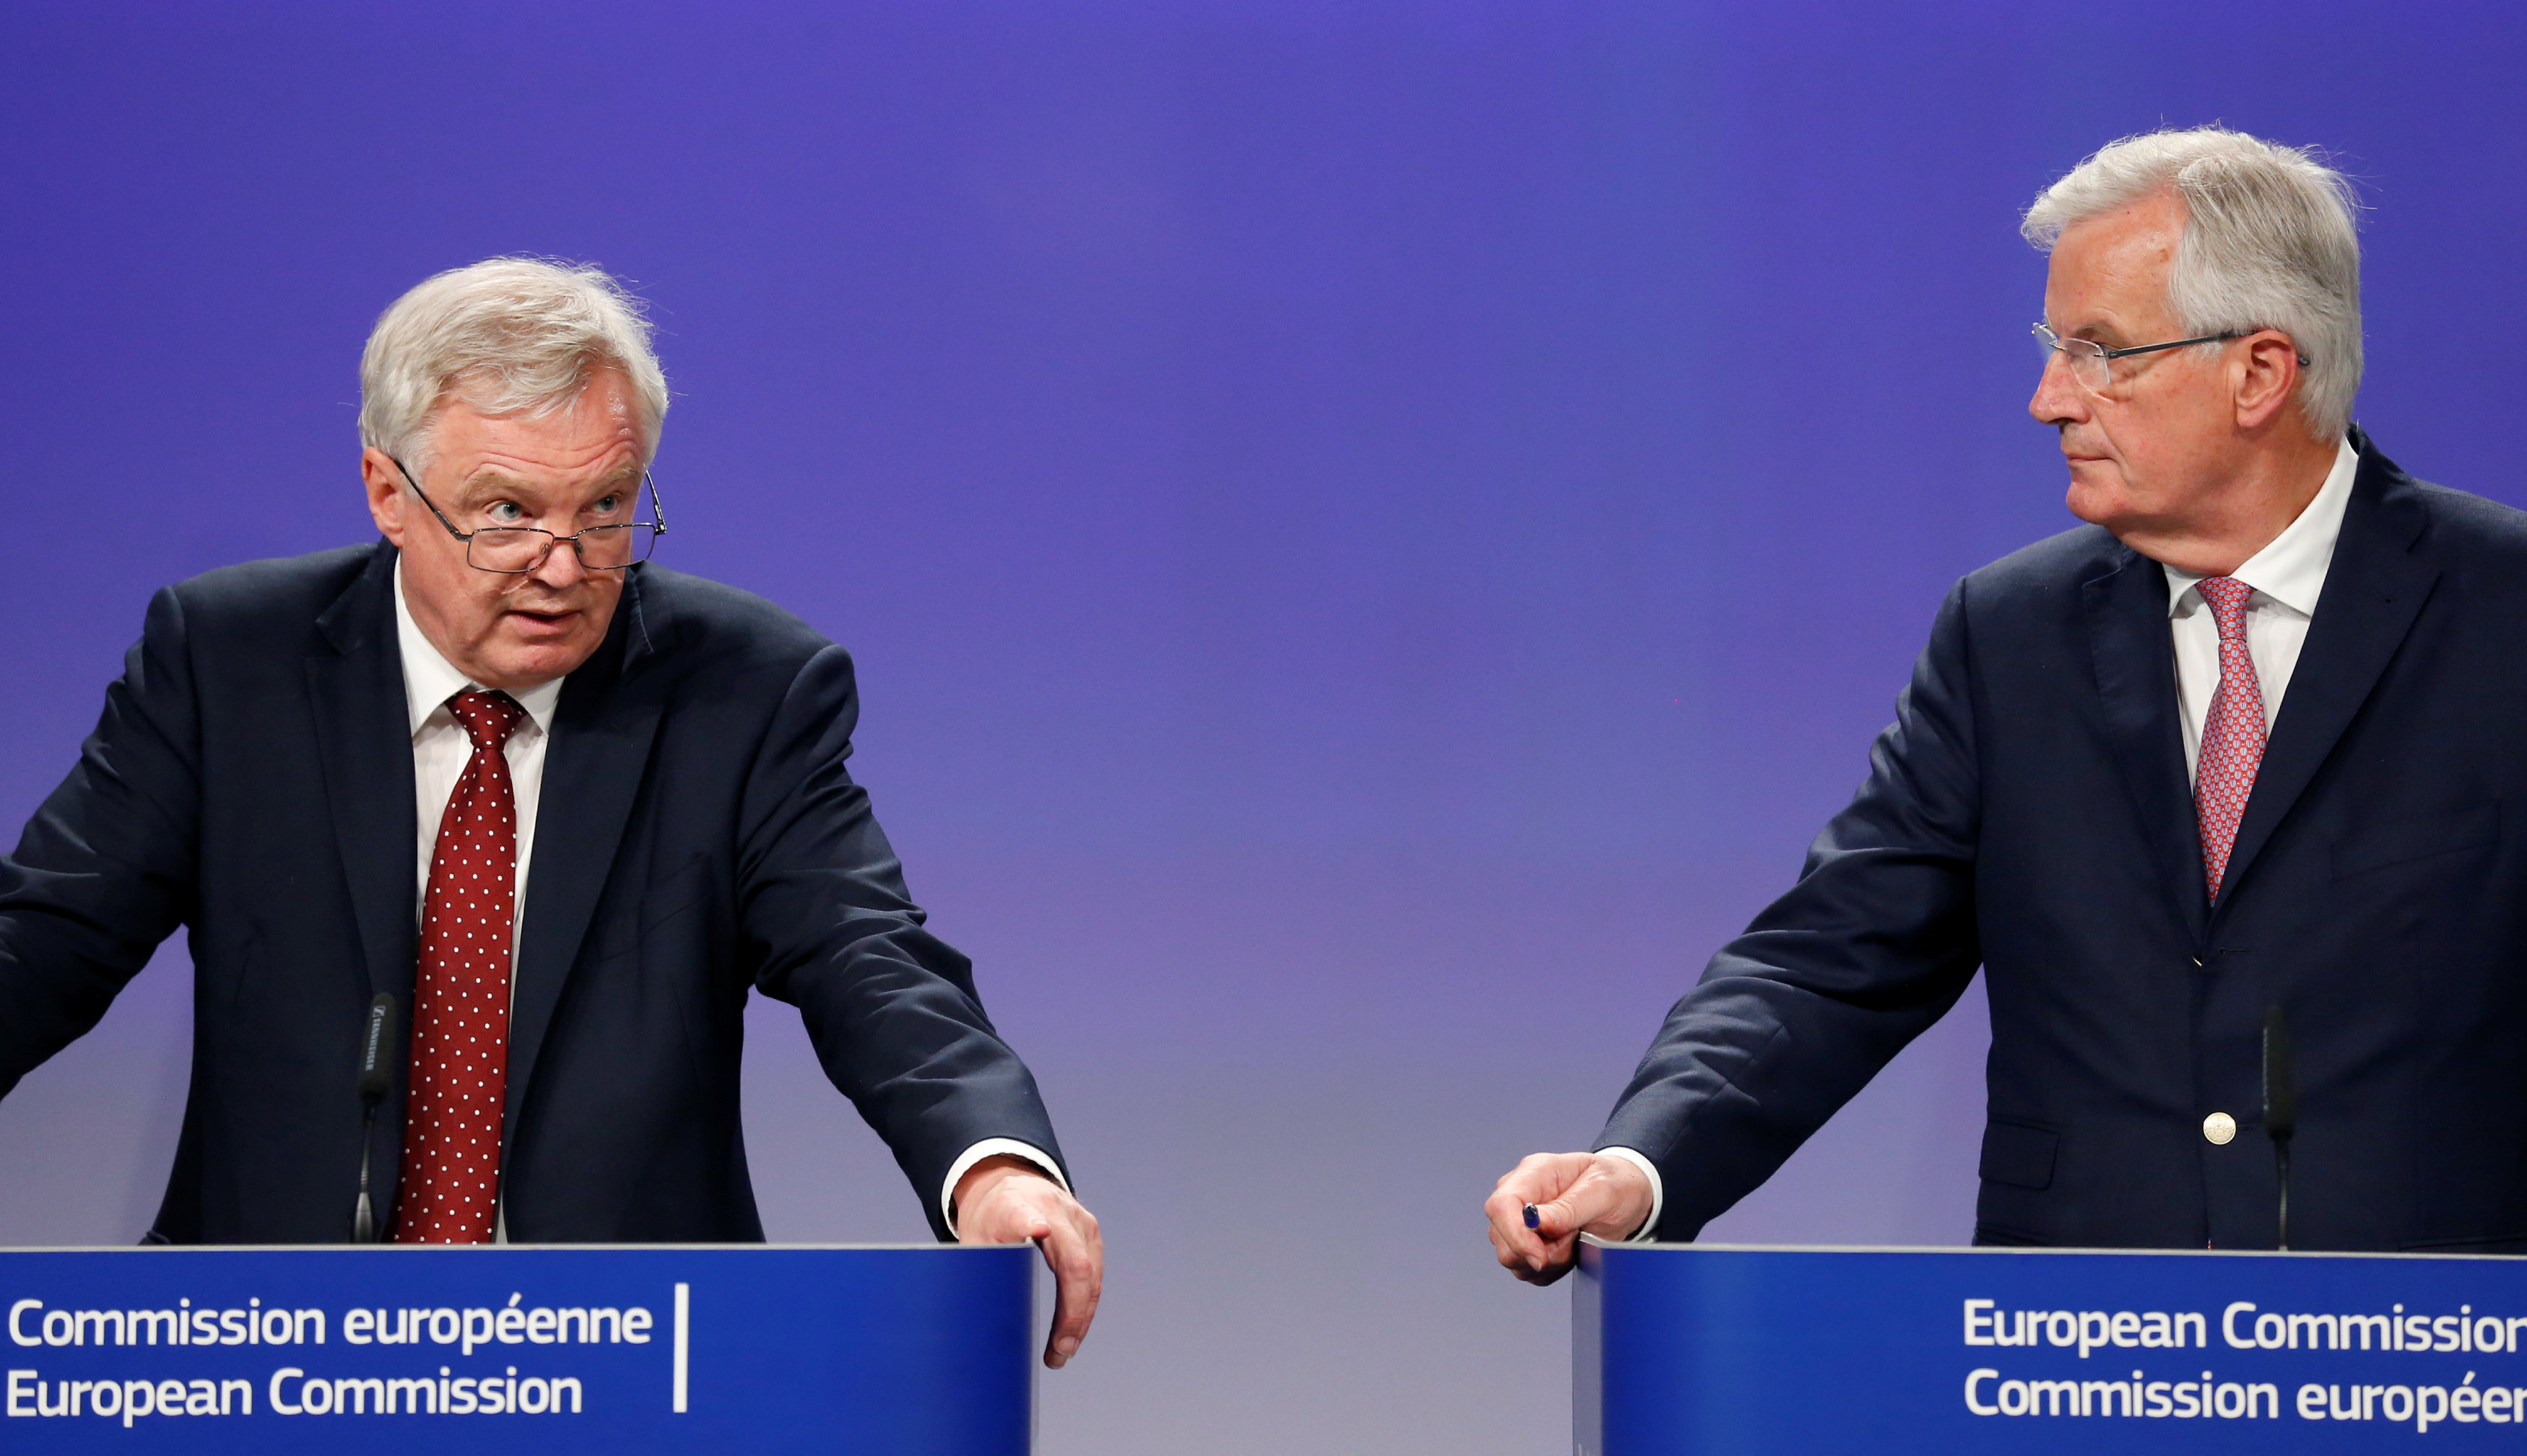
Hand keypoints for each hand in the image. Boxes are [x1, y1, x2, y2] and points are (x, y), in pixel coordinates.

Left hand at [954, 1155, 1103, 1367]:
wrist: (1008, 1185)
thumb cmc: (989, 1220)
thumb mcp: (973, 1240)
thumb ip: (977, 1271)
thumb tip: (973, 1328)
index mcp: (1014, 1207)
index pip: (1023, 1215)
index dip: (1029, 1223)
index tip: (1036, 1230)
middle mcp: (1052, 1208)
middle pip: (1073, 1261)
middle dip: (1071, 1312)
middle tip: (1060, 1350)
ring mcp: (1077, 1218)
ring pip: (1091, 1274)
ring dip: (1081, 1317)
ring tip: (1063, 1351)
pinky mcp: (1090, 1231)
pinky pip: (1094, 1274)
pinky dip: (1085, 1305)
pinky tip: (1073, 1330)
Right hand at [1484, 1151, 1652, 1285]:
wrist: (1627, 1196)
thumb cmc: (1616, 1184)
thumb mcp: (1602, 1190)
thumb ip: (1569, 1207)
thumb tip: (1536, 1223)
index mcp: (1534, 1174)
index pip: (1501, 1206)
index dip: (1515, 1234)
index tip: (1540, 1255)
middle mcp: (1520, 1196)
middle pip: (1500, 1236)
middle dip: (1537, 1251)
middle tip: (1571, 1240)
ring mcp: (1520, 1220)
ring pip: (1511, 1257)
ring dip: (1546, 1261)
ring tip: (1573, 1241)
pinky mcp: (1528, 1242)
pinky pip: (1525, 1269)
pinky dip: (1548, 1270)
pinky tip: (1568, 1252)